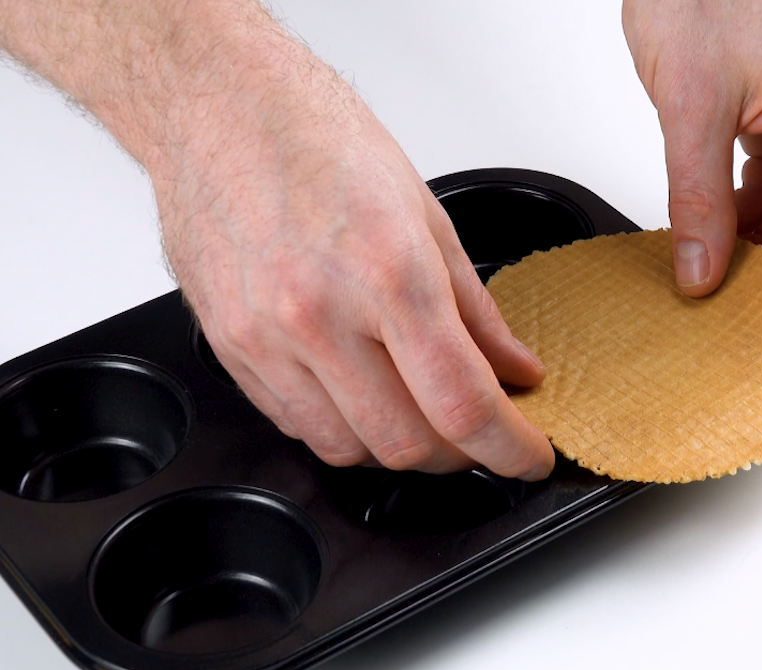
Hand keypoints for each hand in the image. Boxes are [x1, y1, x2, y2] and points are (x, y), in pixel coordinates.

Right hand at [161, 51, 553, 478]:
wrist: (219, 109)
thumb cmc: (320, 141)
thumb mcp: (428, 215)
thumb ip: (477, 311)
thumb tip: (513, 371)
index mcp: (389, 273)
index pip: (462, 404)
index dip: (509, 447)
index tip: (529, 454)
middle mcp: (321, 315)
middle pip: (406, 445)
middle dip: (461, 455)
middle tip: (484, 432)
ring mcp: (267, 339)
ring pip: (349, 450)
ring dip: (401, 448)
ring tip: (425, 412)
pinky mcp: (231, 350)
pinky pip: (298, 426)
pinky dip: (345, 428)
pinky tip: (366, 395)